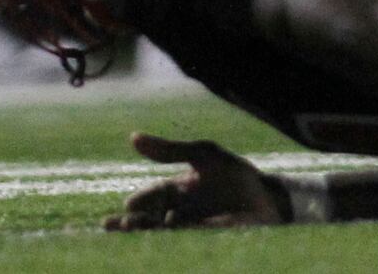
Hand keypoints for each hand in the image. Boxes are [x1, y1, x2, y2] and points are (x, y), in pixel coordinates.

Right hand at [103, 133, 288, 230]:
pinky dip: (170, 234)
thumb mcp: (202, 154)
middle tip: (110, 226)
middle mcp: (181, 209)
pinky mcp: (203, 240)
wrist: (267, 198)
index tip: (127, 205)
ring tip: (129, 230)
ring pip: (160, 232)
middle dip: (130, 222)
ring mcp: (191, 227)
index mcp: (178, 188)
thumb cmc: (235, 173)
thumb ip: (170, 150)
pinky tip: (167, 225)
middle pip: (149, 218)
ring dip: (144, 231)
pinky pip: (180, 240)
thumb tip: (132, 137)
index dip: (138, 200)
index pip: (152, 195)